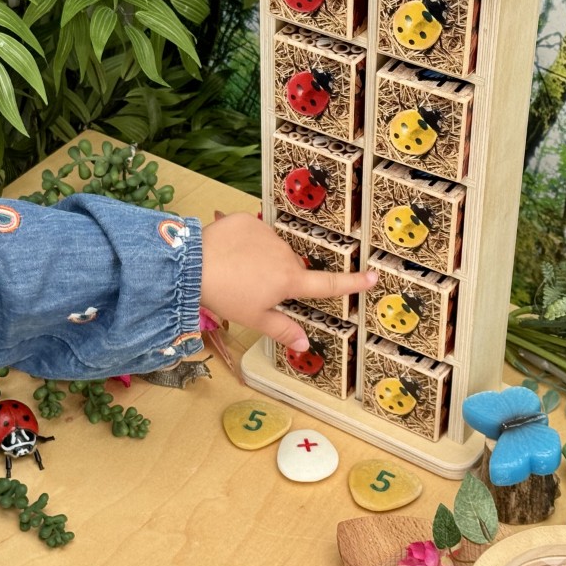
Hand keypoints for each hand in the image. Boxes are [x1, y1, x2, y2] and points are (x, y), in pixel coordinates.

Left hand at [199, 212, 376, 349]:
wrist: (191, 264)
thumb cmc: (226, 296)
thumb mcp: (254, 318)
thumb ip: (282, 329)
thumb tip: (305, 345)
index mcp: (290, 280)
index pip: (327, 284)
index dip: (352, 283)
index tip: (374, 276)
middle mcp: (285, 254)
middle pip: (291, 268)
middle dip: (280, 278)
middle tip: (253, 289)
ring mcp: (267, 234)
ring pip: (273, 250)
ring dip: (263, 260)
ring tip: (237, 271)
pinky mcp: (248, 220)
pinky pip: (254, 233)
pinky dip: (246, 243)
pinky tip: (229, 253)